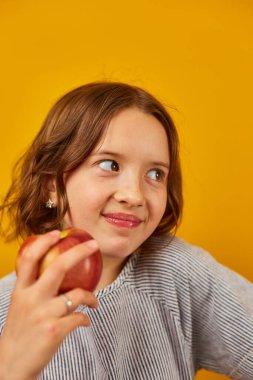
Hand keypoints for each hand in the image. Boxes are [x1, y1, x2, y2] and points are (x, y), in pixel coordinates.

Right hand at [0, 230, 98, 379]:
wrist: (11, 366)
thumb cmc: (20, 332)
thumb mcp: (20, 305)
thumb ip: (34, 288)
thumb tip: (57, 272)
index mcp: (21, 291)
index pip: (29, 259)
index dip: (43, 242)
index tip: (57, 233)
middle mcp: (31, 299)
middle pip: (58, 267)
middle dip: (79, 251)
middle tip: (93, 244)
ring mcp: (43, 315)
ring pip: (78, 294)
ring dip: (91, 297)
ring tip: (94, 301)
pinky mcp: (54, 331)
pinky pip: (80, 318)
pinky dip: (86, 318)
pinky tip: (85, 321)